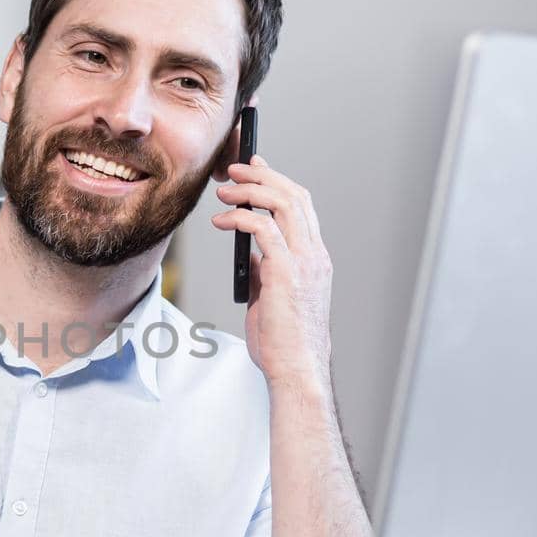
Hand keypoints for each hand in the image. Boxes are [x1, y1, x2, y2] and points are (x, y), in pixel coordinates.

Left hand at [210, 151, 333, 386]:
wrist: (296, 369)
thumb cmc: (284, 340)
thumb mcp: (274, 297)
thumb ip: (267, 270)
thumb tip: (250, 253)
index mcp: (315, 259)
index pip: (302, 207)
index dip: (279, 182)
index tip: (257, 169)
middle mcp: (315, 255)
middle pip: (295, 196)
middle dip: (263, 176)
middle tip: (235, 168)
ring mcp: (304, 262)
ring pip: (283, 204)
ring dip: (250, 190)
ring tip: (224, 190)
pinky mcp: (286, 272)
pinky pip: (263, 228)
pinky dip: (240, 217)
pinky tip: (221, 221)